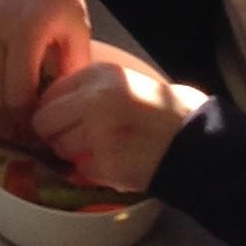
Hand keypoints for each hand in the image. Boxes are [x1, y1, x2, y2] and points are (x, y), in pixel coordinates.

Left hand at [31, 52, 210, 195]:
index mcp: (101, 73)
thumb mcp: (126, 82)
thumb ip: (89, 89)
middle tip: (77, 140)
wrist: (201, 140)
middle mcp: (95, 99)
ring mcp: (99, 132)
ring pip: (60, 148)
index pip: (50, 92)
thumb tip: (49, 106)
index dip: (54, 109)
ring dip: (75, 154)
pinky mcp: (106, 164)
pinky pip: (82, 170)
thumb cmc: (164, 111)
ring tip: (105, 150)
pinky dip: (95, 171)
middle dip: (56, 133)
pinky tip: (118, 163)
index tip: (64, 120)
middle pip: (44, 121)